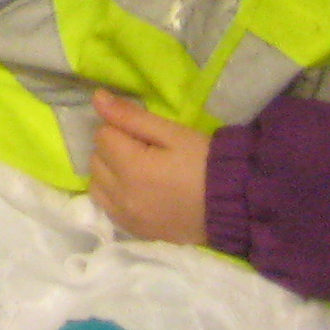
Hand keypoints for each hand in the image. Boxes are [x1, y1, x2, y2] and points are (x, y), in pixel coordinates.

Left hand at [87, 90, 210, 245]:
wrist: (233, 207)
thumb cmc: (205, 163)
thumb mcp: (173, 133)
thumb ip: (131, 117)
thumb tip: (97, 98)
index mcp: (132, 168)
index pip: (103, 134)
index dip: (121, 128)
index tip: (144, 134)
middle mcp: (122, 195)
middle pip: (96, 159)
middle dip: (113, 149)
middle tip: (144, 150)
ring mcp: (127, 217)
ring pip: (97, 183)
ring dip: (109, 172)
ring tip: (138, 170)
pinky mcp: (135, 231)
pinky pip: (107, 207)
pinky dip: (114, 195)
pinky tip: (136, 190)